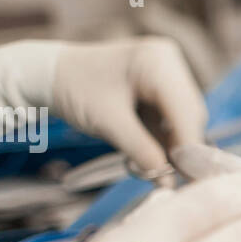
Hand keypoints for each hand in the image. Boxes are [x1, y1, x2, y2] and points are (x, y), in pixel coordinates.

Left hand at [0, 37, 206, 171]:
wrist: (50, 74)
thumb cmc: (74, 90)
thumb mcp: (108, 123)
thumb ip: (141, 150)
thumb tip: (168, 179)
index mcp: (158, 61)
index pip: (186, 110)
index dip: (190, 146)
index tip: (188, 178)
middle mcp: (169, 62)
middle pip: (190, 115)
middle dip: (183, 149)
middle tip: (173, 181)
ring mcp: (167, 74)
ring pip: (184, 120)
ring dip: (175, 148)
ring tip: (161, 175)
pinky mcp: (161, 89)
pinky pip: (172, 119)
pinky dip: (165, 141)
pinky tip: (156, 160)